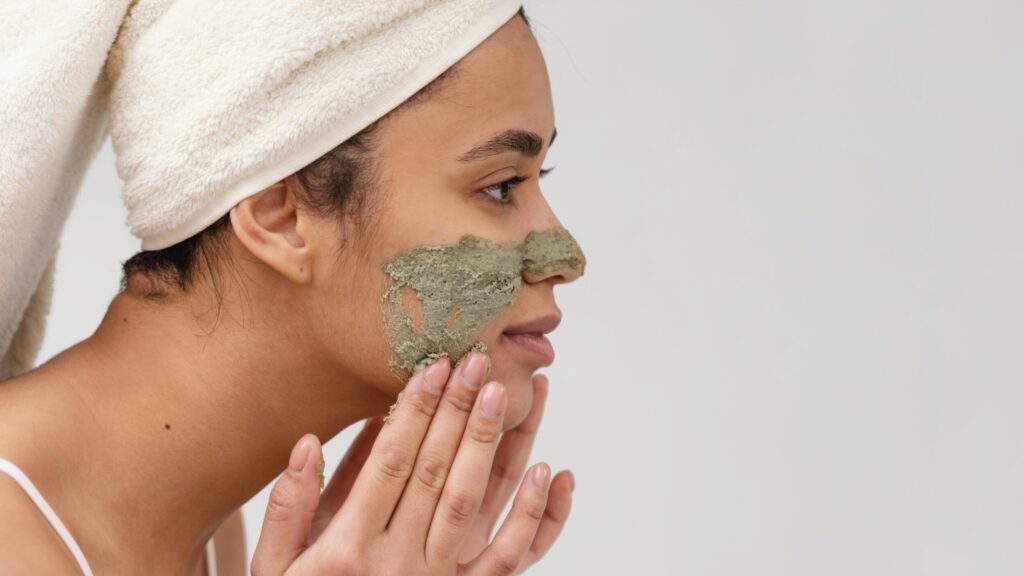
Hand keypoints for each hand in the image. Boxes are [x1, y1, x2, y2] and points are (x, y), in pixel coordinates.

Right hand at [250, 353, 574, 574]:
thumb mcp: (273, 570)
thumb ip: (289, 509)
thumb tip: (310, 442)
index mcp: (347, 550)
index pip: (390, 464)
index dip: (413, 412)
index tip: (432, 367)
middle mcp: (396, 564)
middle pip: (435, 473)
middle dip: (456, 412)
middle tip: (476, 361)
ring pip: (472, 503)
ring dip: (490, 445)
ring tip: (504, 395)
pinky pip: (509, 558)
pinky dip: (534, 516)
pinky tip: (550, 471)